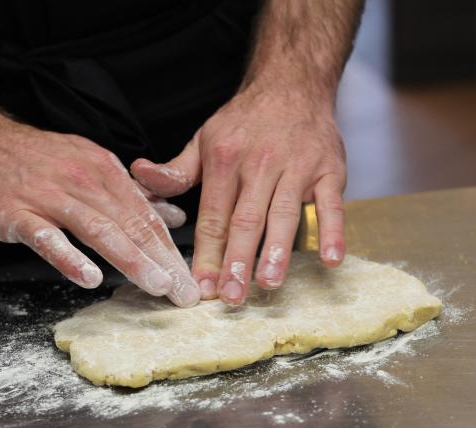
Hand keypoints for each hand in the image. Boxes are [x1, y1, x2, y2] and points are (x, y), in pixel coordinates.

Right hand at [0, 116, 199, 306]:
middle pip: (131, 226)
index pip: (147, 217)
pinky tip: (89, 277)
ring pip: (99, 230)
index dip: (171, 250)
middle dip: (163, 262)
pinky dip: (69, 257)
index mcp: (106, 173)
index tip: (190, 278)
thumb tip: (174, 217)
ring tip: (156, 286)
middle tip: (184, 293)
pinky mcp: (17, 211)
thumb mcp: (92, 167)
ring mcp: (50, 197)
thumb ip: (134, 195)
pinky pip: (46, 237)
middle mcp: (84, 182)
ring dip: (131, 259)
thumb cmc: (37, 161)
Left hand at [131, 87, 346, 304]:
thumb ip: (176, 169)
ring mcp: (297, 167)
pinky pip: (331, 204)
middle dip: (237, 262)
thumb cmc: (246, 122)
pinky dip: (334, 232)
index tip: (203, 286)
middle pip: (246, 221)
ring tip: (268, 283)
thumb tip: (141, 176)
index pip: (214, 216)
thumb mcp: (204, 139)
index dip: (207, 254)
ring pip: (284, 214)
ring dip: (277, 251)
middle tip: (232, 296)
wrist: (292, 84)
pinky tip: (331, 259)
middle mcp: (260, 164)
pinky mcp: (329, 170)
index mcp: (226, 160)